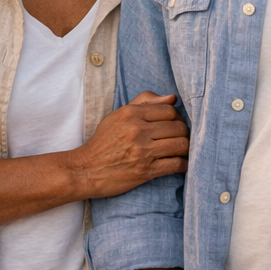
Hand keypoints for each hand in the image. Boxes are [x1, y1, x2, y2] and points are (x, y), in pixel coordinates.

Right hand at [72, 92, 188, 199]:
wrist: (86, 170)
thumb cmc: (103, 142)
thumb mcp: (118, 115)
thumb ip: (144, 102)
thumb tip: (172, 98)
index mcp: (131, 114)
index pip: (169, 110)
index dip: (176, 117)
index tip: (173, 124)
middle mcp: (138, 130)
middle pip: (178, 127)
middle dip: (183, 132)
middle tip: (178, 138)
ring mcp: (142, 151)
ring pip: (181, 144)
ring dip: (185, 148)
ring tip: (180, 150)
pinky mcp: (146, 171)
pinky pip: (176, 164)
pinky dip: (183, 164)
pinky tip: (179, 163)